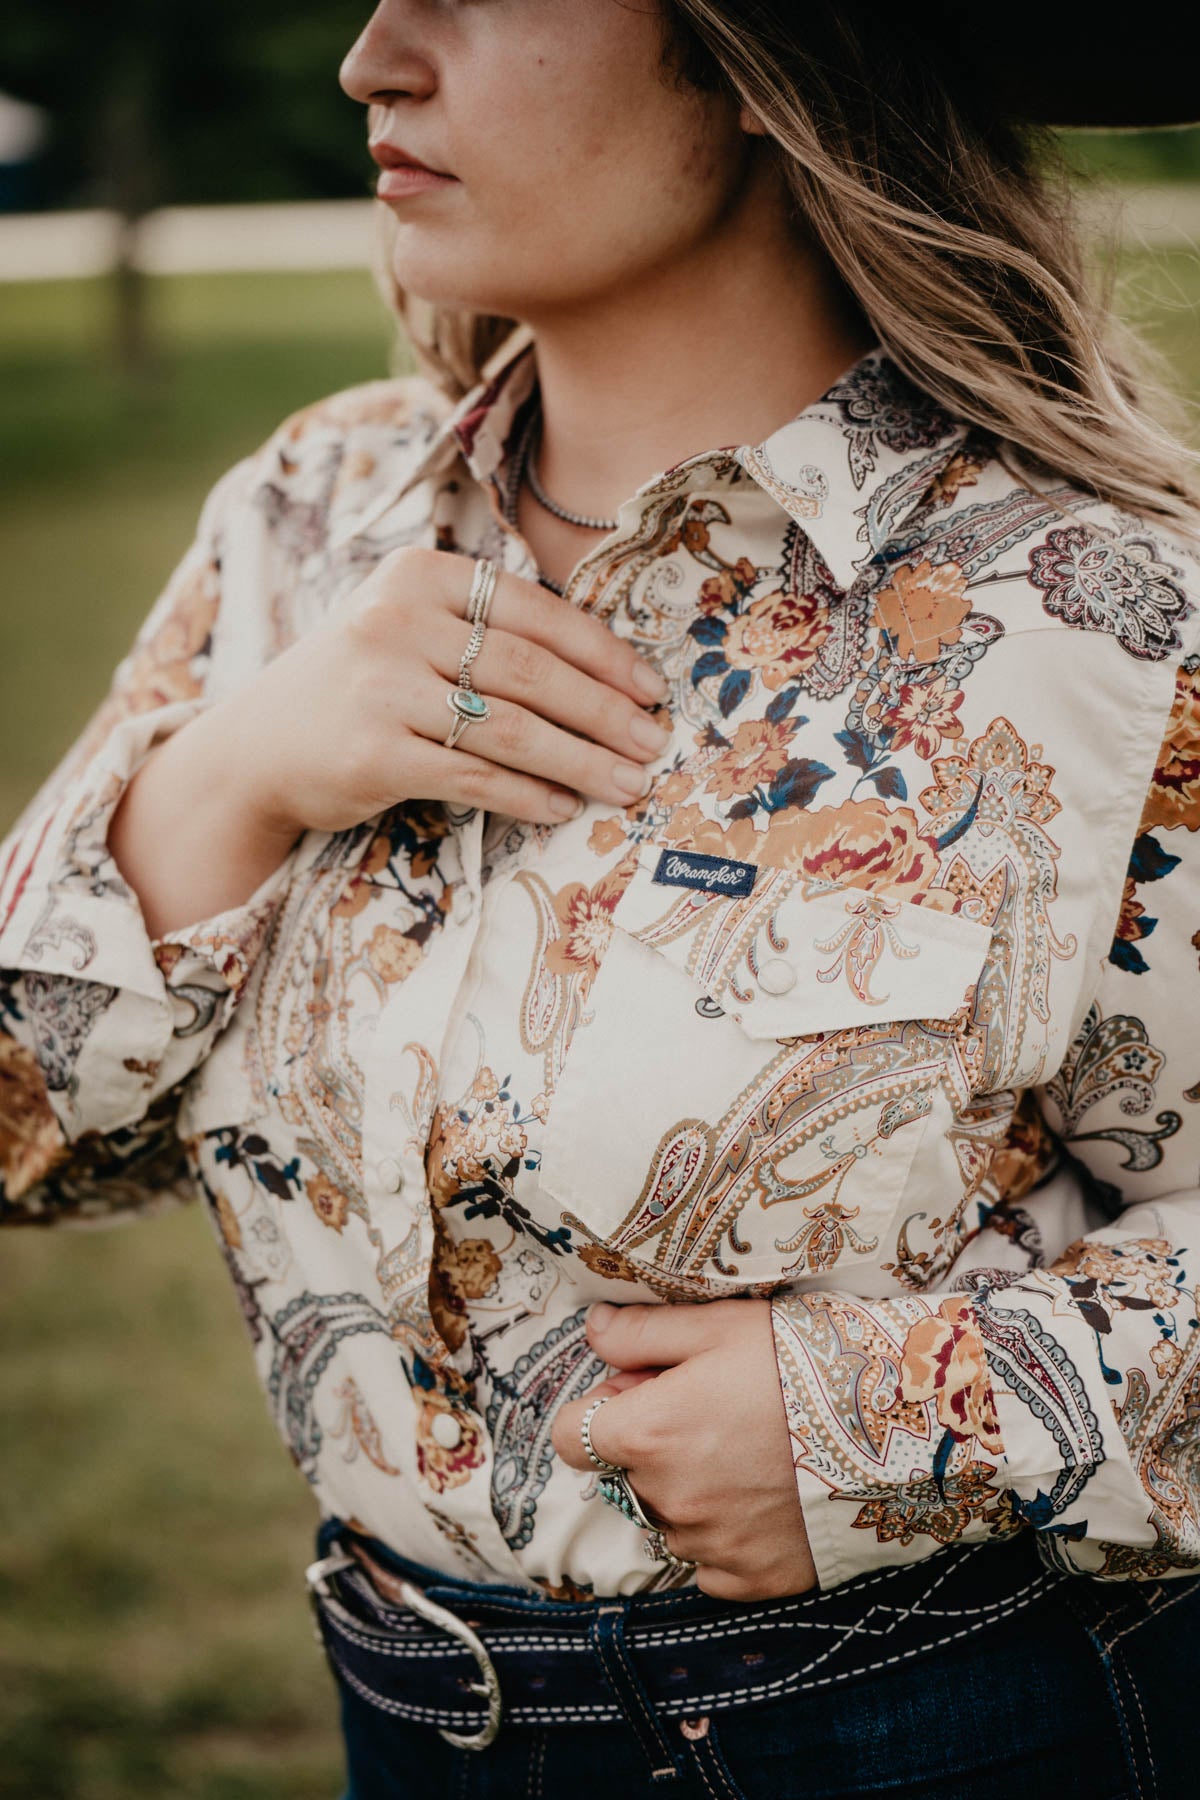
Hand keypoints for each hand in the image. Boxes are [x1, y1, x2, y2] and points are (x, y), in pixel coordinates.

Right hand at [216, 545, 671, 838]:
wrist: (256, 748)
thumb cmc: (356, 687)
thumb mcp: (408, 630)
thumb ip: (484, 631)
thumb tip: (604, 671)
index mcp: (418, 576)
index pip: (533, 612)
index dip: (601, 653)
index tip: (650, 689)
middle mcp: (395, 621)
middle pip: (528, 670)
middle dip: (602, 712)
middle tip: (652, 743)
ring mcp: (380, 687)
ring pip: (508, 727)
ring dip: (579, 760)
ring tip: (626, 783)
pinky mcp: (372, 754)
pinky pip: (473, 777)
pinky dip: (527, 795)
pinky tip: (563, 807)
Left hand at [552, 1298, 817, 1600]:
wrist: (894, 1426)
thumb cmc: (802, 1364)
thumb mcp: (719, 1327)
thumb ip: (643, 1333)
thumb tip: (593, 1330)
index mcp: (649, 1434)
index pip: (572, 1436)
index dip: (600, 1410)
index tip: (638, 1395)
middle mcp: (669, 1499)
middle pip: (625, 1475)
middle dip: (650, 1447)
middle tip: (709, 1413)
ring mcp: (710, 1547)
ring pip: (669, 1519)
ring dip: (688, 1492)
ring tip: (747, 1454)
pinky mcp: (752, 1580)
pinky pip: (711, 1564)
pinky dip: (725, 1537)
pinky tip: (764, 1500)